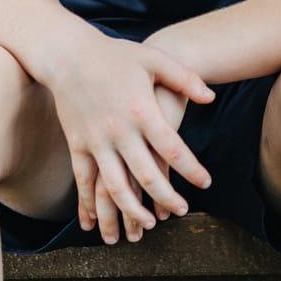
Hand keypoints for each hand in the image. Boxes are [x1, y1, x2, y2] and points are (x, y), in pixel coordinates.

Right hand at [42, 35, 213, 244]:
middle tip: (181, 211)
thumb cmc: (116, 55)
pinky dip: (88, 205)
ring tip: (146, 226)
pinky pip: (83, 181)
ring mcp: (95, 140)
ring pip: (114, 186)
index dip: (191, 169)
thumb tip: (211, 97)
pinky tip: (94, 223)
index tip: (205, 183)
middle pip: (146, 175)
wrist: (69, 54)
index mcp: (141, 110)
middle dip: (166, 198)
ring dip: (131, 211)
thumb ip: (185, 78)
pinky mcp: (77, 145)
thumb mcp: (154, 59)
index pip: (173, 148)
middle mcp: (119, 130)